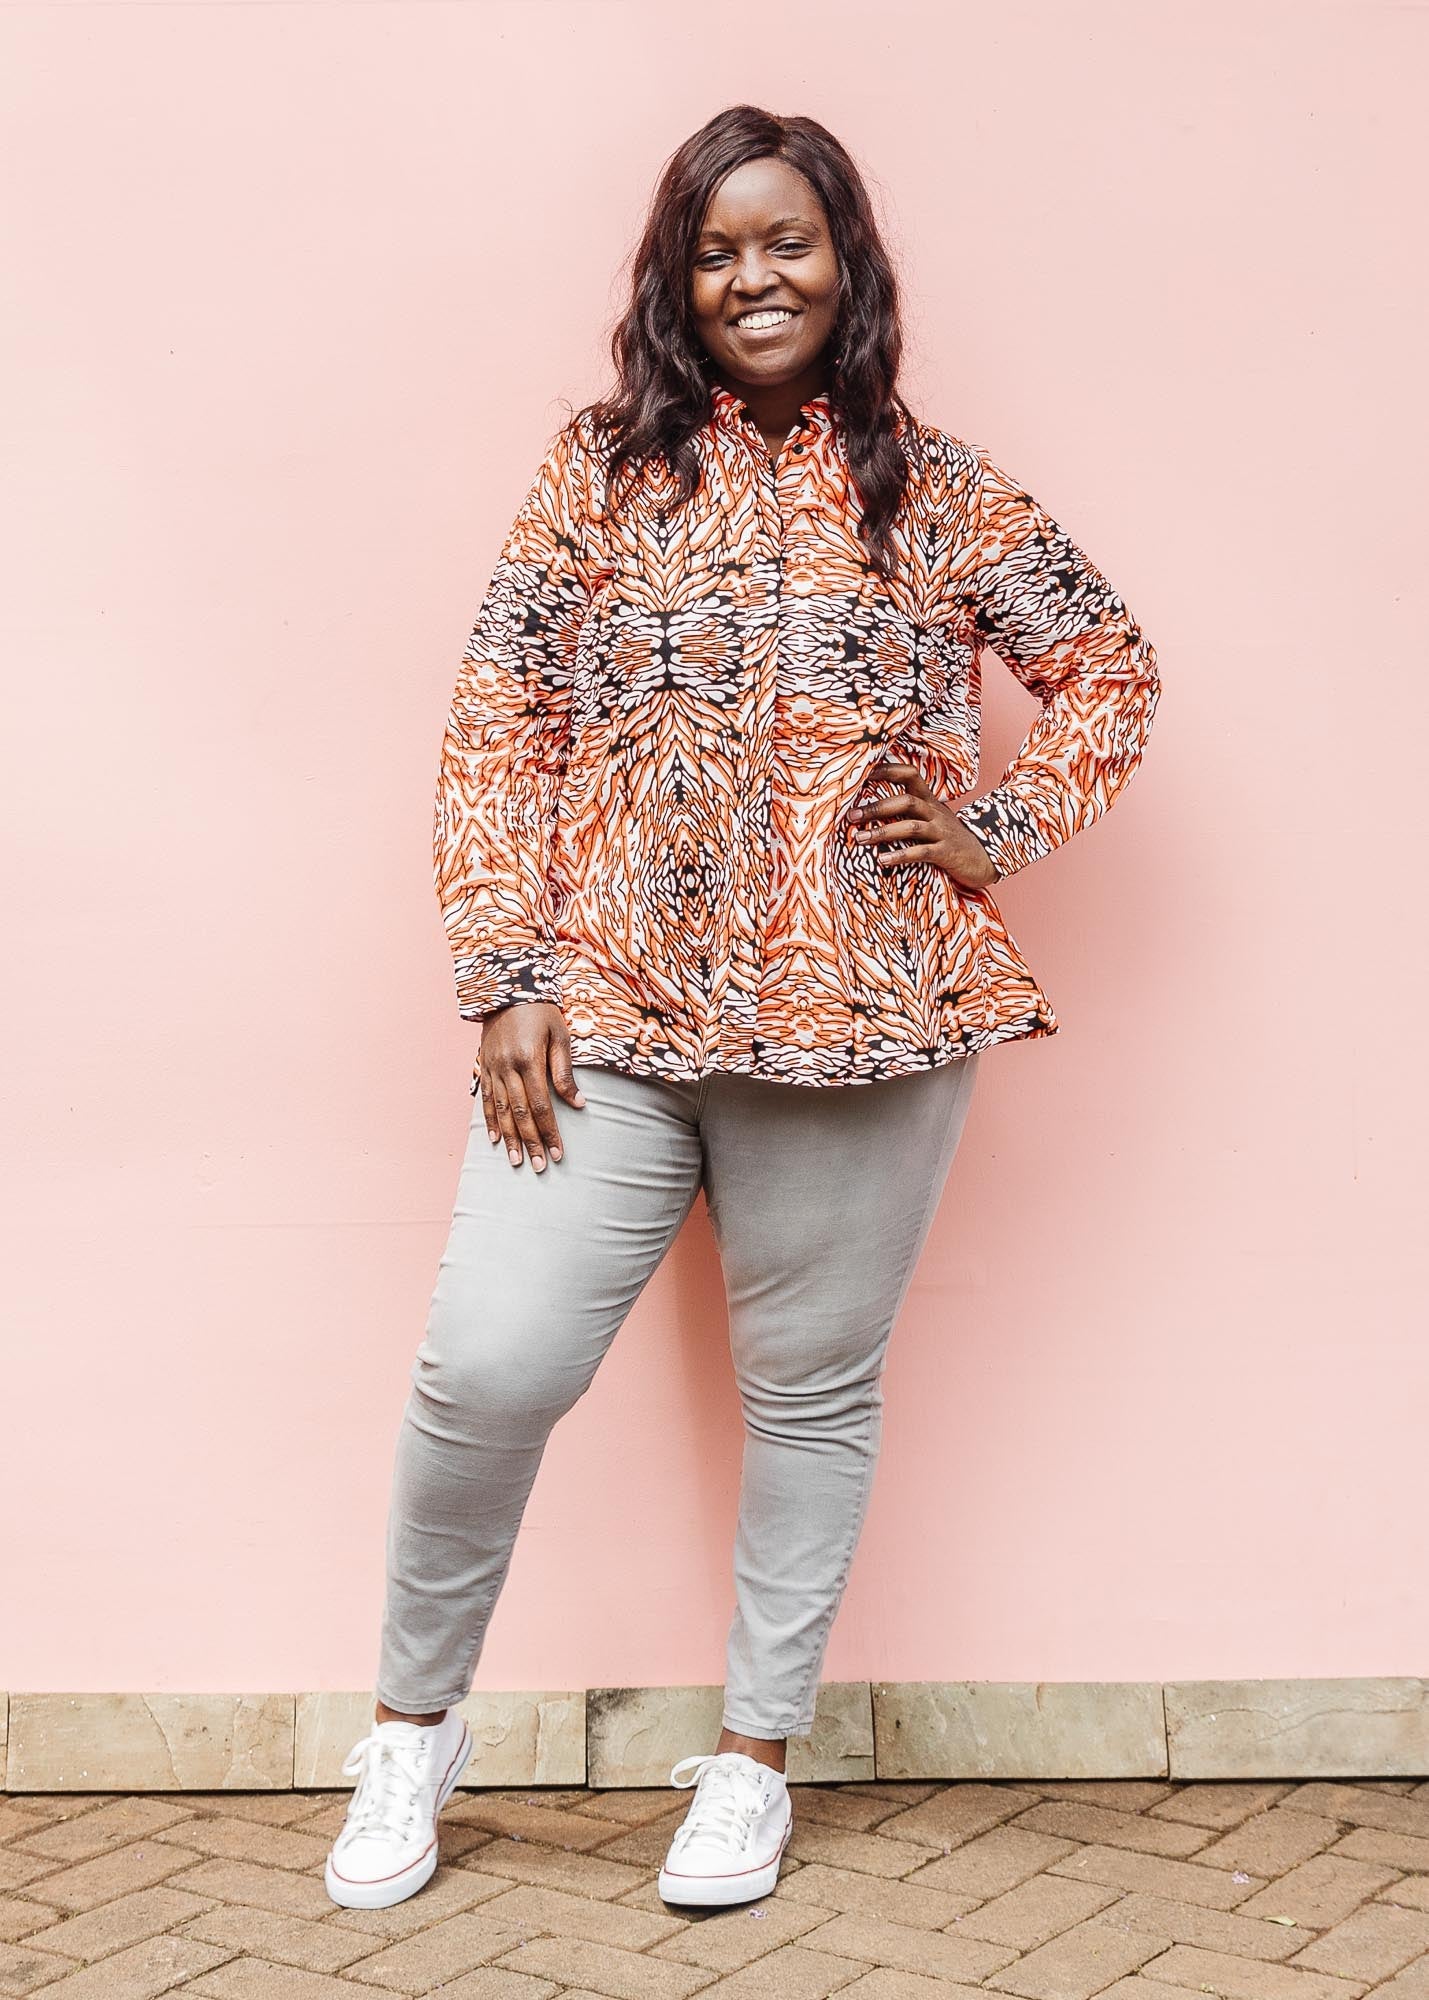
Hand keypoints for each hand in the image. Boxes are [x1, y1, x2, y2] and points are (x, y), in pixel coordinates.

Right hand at [476, 1000, 584, 1170]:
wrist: (508, 989)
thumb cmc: (542, 1012)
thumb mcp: (560, 1036)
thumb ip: (565, 1072)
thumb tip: (578, 1104)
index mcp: (529, 1059)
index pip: (541, 1105)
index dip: (550, 1132)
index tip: (558, 1153)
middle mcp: (507, 1066)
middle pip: (520, 1113)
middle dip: (531, 1143)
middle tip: (540, 1166)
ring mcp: (493, 1068)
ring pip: (501, 1111)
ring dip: (509, 1139)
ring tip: (517, 1161)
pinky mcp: (484, 1066)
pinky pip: (486, 1099)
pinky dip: (490, 1120)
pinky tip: (494, 1139)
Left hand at [849, 761, 1000, 891]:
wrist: (983, 860)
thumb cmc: (948, 839)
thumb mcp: (932, 819)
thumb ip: (908, 812)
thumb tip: (869, 809)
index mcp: (930, 800)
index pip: (909, 775)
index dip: (887, 770)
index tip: (862, 774)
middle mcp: (935, 812)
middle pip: (906, 801)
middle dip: (877, 807)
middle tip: (851, 816)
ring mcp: (942, 832)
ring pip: (910, 826)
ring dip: (882, 832)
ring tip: (860, 839)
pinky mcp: (946, 853)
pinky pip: (921, 852)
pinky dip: (900, 855)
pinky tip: (883, 860)